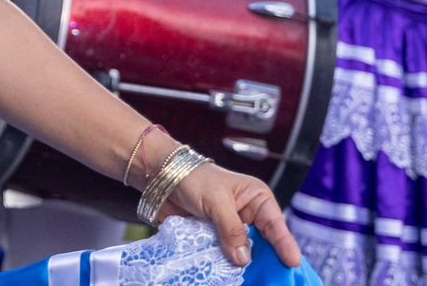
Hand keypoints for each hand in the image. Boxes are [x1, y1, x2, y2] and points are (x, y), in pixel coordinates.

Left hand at [161, 162, 301, 268]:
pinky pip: (224, 256)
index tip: (293, 263)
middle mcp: (247, 216)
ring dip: (244, 266)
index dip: (285, 245)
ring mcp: (231, 230)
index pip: (276, 225)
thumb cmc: (192, 177)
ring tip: (255, 280)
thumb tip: (243, 259)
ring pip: (243, 253)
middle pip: (263, 244)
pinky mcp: (214, 239)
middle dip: (267, 261)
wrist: (159, 176)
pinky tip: (230, 277)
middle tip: (276, 278)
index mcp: (256, 199)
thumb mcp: (216, 201)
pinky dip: (225, 265)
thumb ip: (230, 230)